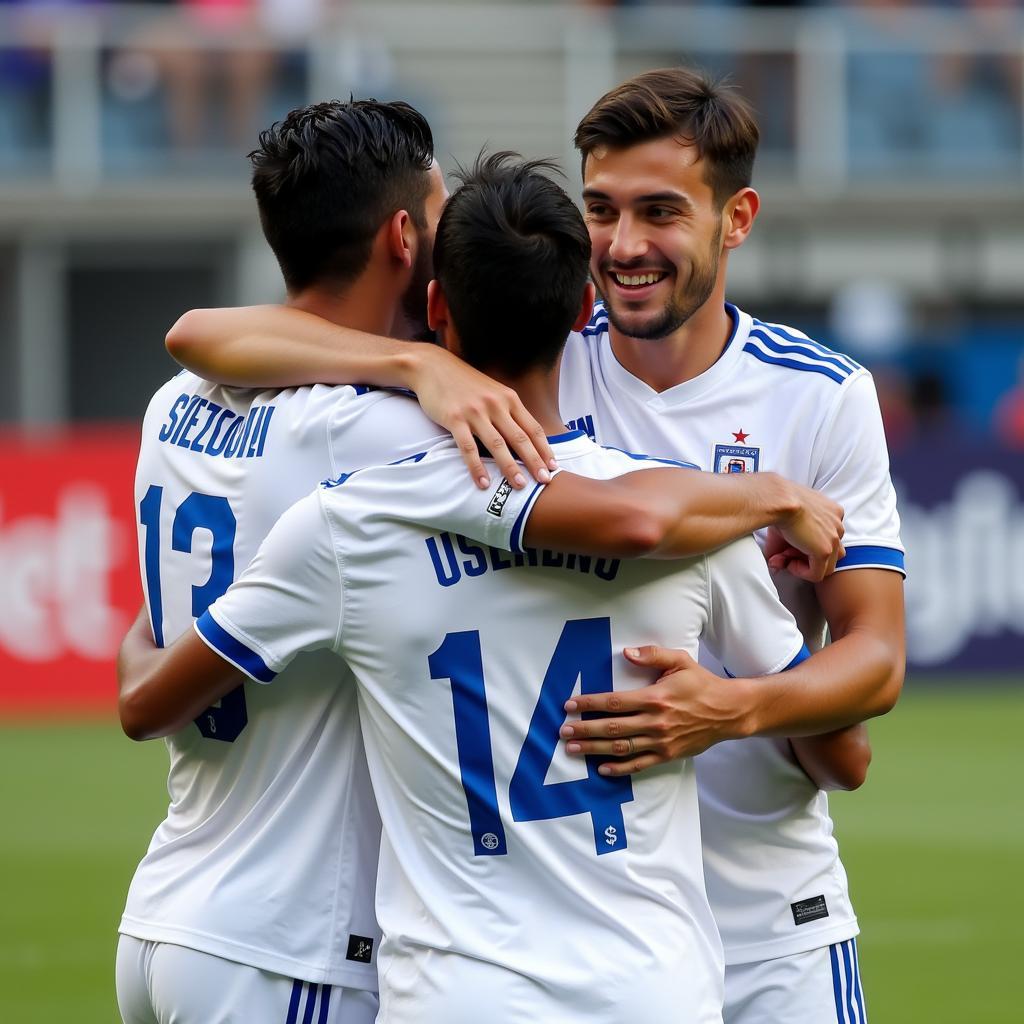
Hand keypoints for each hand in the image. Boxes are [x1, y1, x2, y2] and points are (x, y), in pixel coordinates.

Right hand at [409, 346, 557, 488]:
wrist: (433, 366)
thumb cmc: (465, 383)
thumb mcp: (493, 391)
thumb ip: (507, 411)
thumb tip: (524, 437)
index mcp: (508, 398)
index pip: (533, 428)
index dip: (544, 449)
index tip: (554, 466)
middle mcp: (495, 405)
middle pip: (520, 438)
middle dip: (534, 462)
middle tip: (545, 481)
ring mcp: (475, 412)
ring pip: (497, 444)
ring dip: (510, 467)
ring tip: (520, 486)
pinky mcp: (454, 418)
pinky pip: (468, 447)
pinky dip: (477, 467)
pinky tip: (483, 482)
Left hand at [558, 646, 752, 775]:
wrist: (728, 711)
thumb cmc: (701, 683)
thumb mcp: (680, 661)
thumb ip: (652, 654)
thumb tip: (627, 653)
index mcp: (655, 697)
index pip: (614, 702)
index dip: (589, 703)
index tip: (570, 705)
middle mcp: (655, 721)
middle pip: (612, 727)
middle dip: (584, 729)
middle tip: (563, 731)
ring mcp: (661, 741)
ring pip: (621, 747)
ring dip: (594, 749)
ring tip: (573, 749)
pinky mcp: (668, 755)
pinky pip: (639, 764)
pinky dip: (619, 768)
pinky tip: (601, 768)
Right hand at [769, 484, 844, 580]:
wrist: (779, 499)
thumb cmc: (779, 503)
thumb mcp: (786, 521)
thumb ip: (784, 544)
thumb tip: (775, 563)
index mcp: (832, 511)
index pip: (828, 537)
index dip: (807, 546)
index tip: (787, 546)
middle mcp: (837, 523)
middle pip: (831, 552)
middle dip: (807, 557)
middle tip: (785, 553)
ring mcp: (834, 538)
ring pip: (827, 565)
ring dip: (806, 565)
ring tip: (787, 557)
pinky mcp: (825, 551)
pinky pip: (816, 574)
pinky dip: (801, 572)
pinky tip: (788, 562)